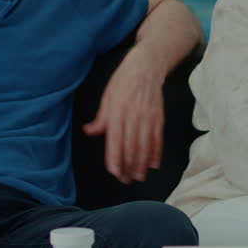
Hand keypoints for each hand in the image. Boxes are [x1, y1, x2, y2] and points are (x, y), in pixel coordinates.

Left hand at [82, 50, 165, 183]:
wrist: (146, 67)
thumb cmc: (123, 81)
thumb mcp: (106, 97)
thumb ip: (100, 119)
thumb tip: (89, 131)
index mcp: (117, 113)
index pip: (115, 141)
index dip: (115, 159)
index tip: (115, 172)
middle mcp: (133, 117)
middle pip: (131, 147)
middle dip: (129, 166)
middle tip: (126, 180)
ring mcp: (147, 118)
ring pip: (145, 146)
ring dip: (142, 164)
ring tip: (139, 176)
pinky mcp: (158, 118)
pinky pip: (157, 139)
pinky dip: (156, 153)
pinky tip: (153, 164)